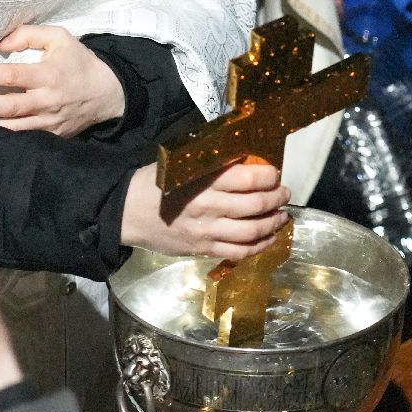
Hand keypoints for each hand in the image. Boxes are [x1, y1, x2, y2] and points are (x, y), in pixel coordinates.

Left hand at [0, 25, 125, 137]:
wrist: (107, 93)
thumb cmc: (79, 62)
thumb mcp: (60, 38)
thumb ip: (29, 35)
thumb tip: (1, 44)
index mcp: (48, 75)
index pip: (11, 75)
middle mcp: (46, 100)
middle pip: (7, 106)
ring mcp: (48, 122)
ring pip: (12, 127)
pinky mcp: (51, 135)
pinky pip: (23, 138)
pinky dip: (3, 137)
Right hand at [119, 161, 290, 261]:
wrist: (127, 213)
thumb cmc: (155, 184)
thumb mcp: (180, 164)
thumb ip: (211, 165)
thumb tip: (244, 160)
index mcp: (202, 181)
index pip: (247, 179)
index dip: (269, 176)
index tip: (275, 173)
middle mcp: (208, 207)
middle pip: (256, 205)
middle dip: (278, 198)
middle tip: (284, 192)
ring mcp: (207, 232)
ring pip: (253, 231)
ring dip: (274, 222)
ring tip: (282, 215)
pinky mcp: (204, 249)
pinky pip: (240, 252)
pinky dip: (261, 246)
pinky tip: (269, 238)